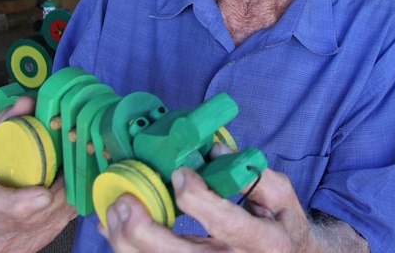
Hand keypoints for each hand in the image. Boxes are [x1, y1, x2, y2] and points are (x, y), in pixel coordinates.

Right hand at [0, 96, 77, 252]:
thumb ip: (7, 124)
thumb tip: (28, 100)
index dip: (18, 201)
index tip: (43, 193)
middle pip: (26, 214)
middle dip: (56, 190)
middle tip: (73, 166)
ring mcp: (1, 245)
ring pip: (46, 222)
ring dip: (65, 198)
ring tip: (74, 174)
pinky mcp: (23, 251)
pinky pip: (55, 228)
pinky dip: (66, 208)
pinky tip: (71, 191)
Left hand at [98, 165, 307, 252]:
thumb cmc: (280, 227)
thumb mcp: (281, 198)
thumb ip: (252, 174)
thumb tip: (213, 151)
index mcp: (261, 240)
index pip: (225, 221)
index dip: (197, 198)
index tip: (179, 174)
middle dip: (144, 230)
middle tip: (126, 201)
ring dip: (127, 241)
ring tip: (114, 211)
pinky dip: (127, 248)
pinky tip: (113, 229)